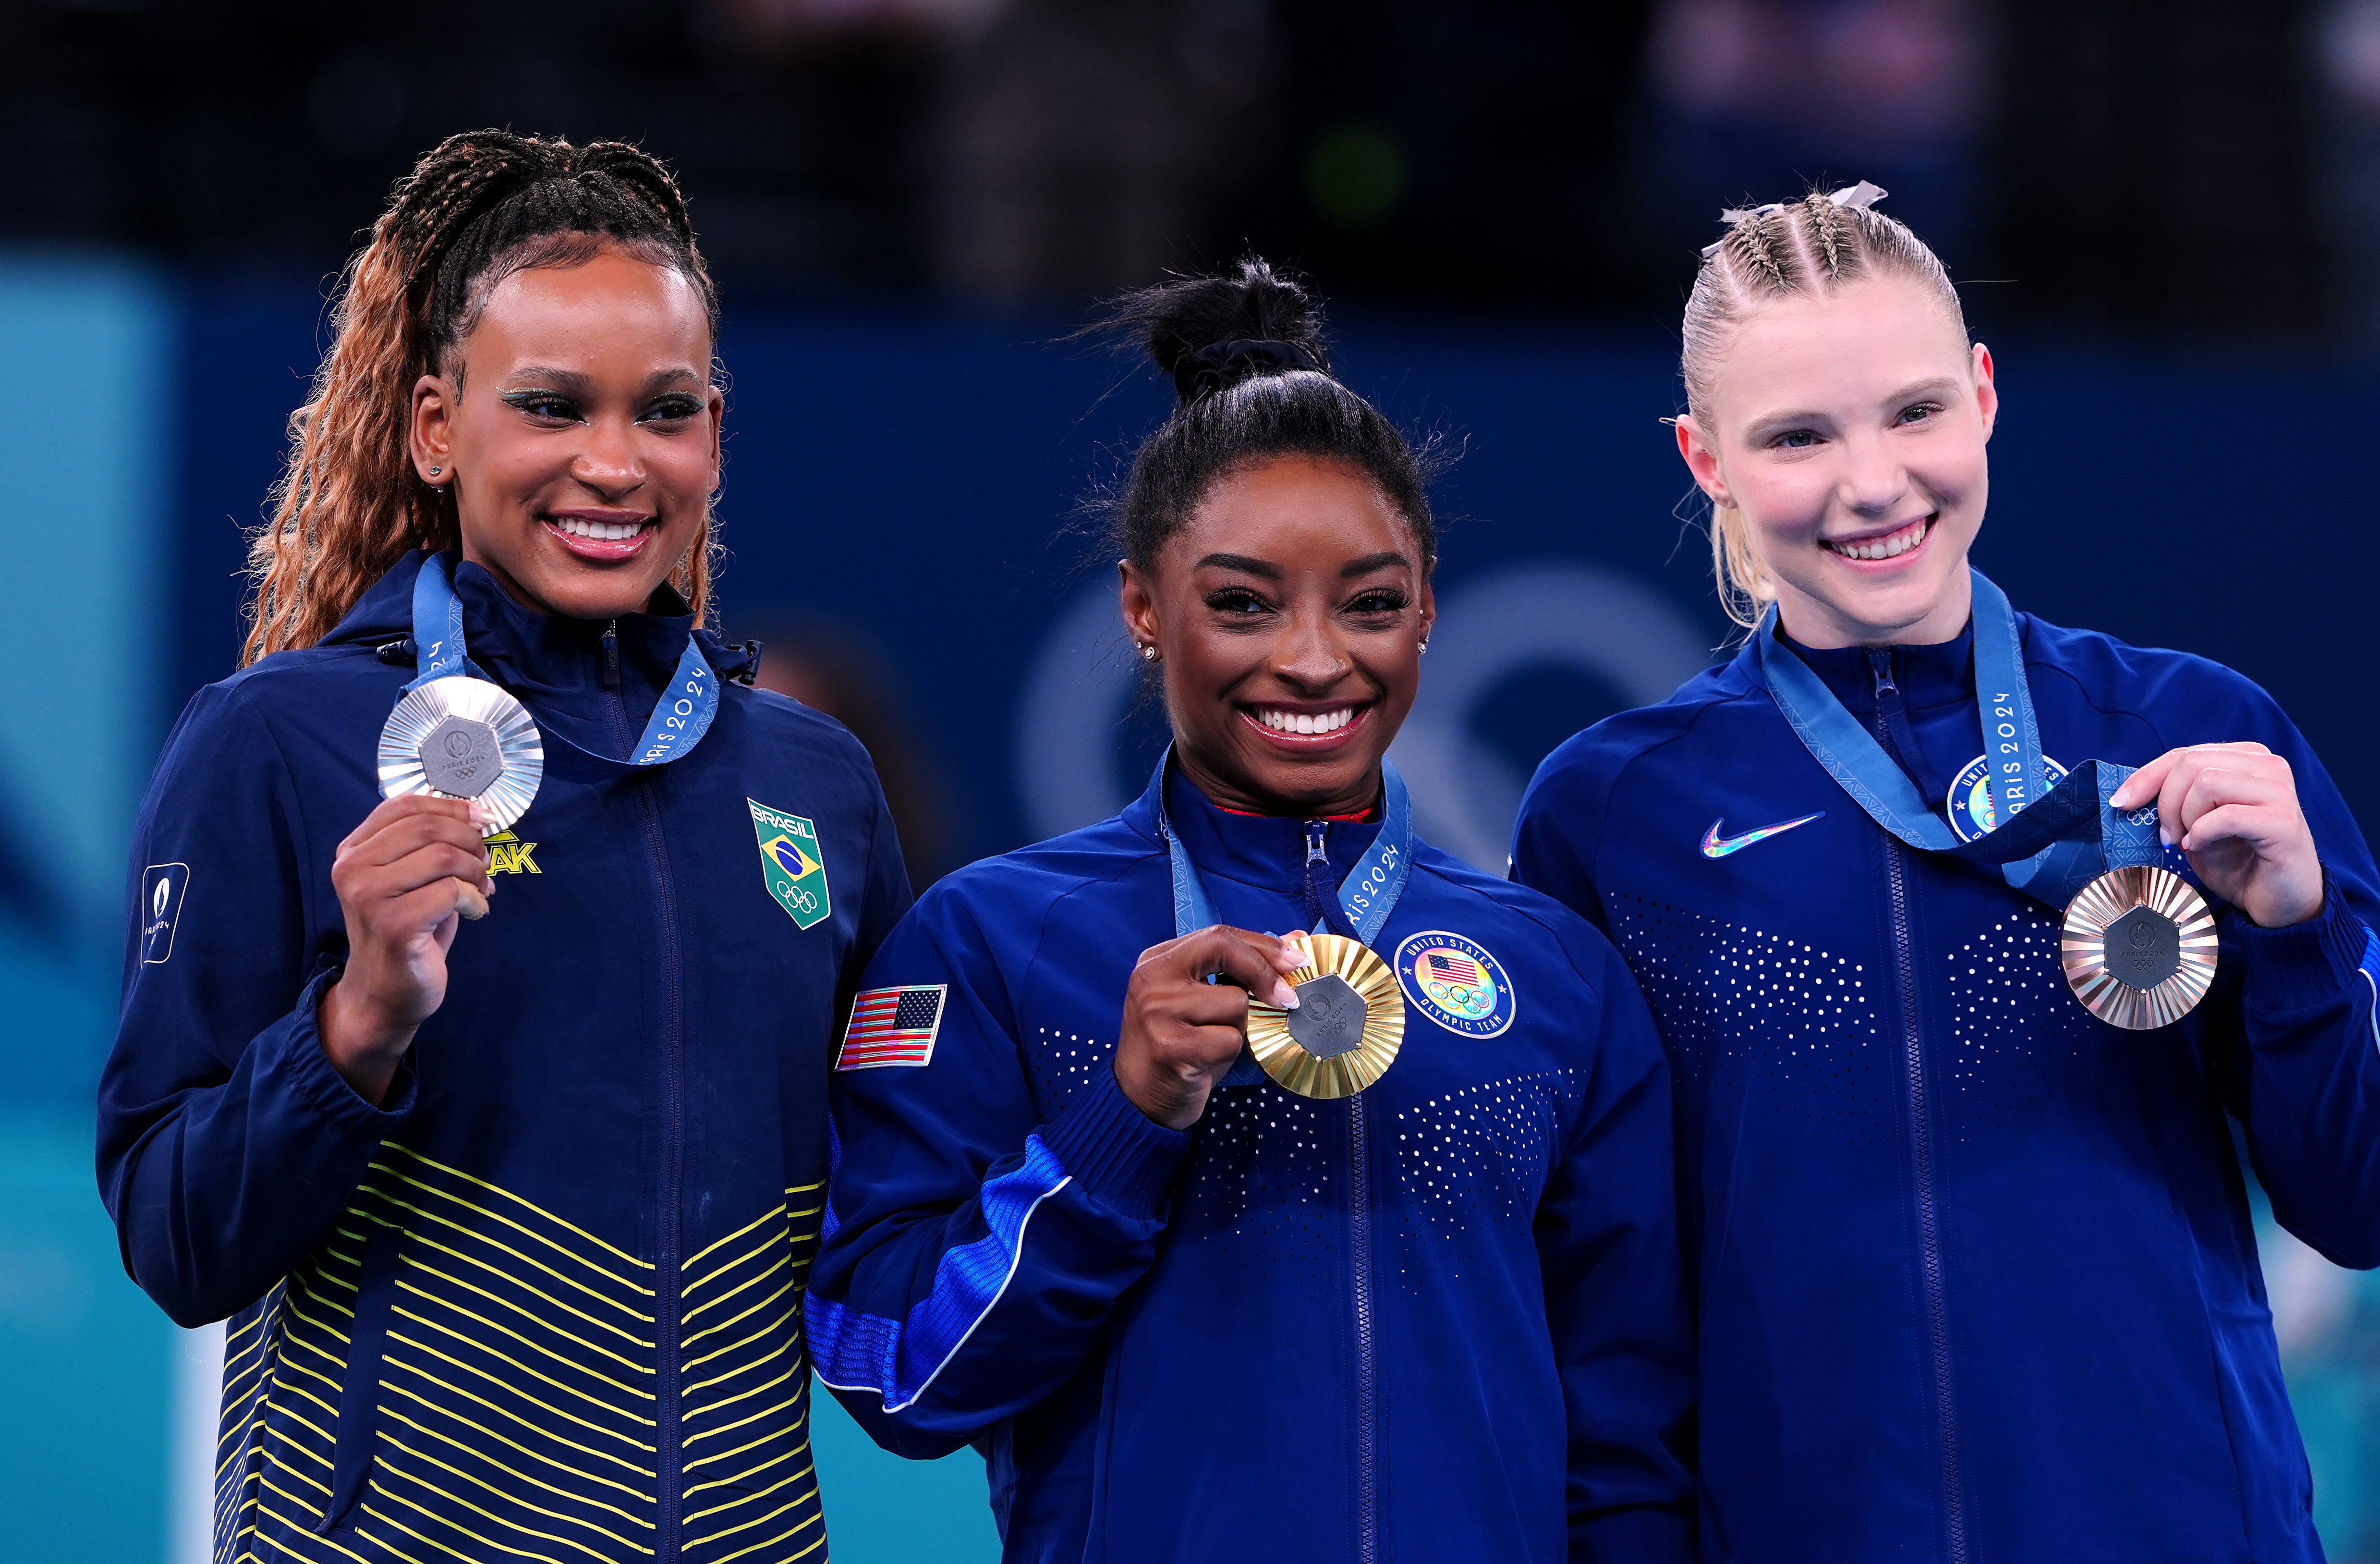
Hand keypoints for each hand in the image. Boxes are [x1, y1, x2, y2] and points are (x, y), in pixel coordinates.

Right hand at [319, 794, 495, 1102]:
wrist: (386, 993)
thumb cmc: (407, 930)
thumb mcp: (411, 878)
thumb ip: (427, 843)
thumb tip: (474, 812)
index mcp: (353, 851)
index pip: (403, 805)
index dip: (449, 805)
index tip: (481, 816)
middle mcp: (352, 870)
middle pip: (428, 828)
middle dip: (469, 842)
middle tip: (484, 863)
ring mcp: (368, 897)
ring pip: (443, 857)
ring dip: (476, 872)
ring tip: (480, 890)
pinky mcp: (393, 925)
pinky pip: (451, 892)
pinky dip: (475, 900)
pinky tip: (475, 913)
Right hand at [1113, 926, 1307, 1128]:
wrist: (1141, 1099)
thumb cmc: (1182, 1047)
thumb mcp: (1207, 1002)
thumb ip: (1244, 969)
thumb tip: (1296, 938)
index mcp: (1159, 960)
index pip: (1219, 935)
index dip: (1264, 946)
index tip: (1296, 961)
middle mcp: (1152, 978)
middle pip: (1224, 950)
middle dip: (1264, 972)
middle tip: (1289, 998)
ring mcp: (1157, 1010)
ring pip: (1235, 1002)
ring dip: (1240, 1027)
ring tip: (1214, 1043)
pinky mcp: (1170, 1045)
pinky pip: (1230, 1039)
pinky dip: (1230, 1053)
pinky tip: (1206, 1063)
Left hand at [2110, 743, 2322, 928]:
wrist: (2280, 902)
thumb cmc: (2239, 862)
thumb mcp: (2195, 824)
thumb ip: (2174, 800)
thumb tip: (2130, 792)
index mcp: (2247, 759)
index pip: (2184, 754)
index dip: (2145, 777)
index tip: (2121, 803)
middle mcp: (2268, 766)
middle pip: (2190, 762)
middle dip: (2165, 801)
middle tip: (2168, 836)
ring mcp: (2279, 791)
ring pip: (2206, 782)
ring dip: (2185, 817)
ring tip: (2189, 842)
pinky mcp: (2283, 821)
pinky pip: (2225, 816)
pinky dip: (2202, 833)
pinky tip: (2200, 847)